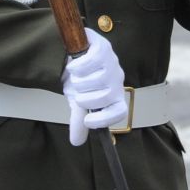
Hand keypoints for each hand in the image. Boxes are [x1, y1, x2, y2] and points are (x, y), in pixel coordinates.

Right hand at [63, 32, 128, 146]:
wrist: (69, 54)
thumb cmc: (78, 78)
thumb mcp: (76, 101)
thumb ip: (78, 119)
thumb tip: (76, 142)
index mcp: (114, 94)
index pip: (120, 111)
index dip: (105, 120)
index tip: (87, 121)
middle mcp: (116, 79)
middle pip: (107, 96)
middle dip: (85, 98)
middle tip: (77, 92)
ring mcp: (112, 62)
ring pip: (98, 79)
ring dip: (80, 81)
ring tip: (75, 77)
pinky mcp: (103, 47)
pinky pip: (92, 61)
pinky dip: (78, 66)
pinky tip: (74, 65)